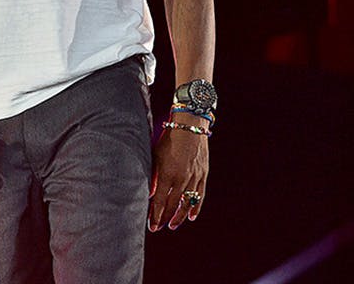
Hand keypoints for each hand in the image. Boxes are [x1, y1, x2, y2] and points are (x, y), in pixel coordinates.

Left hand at [148, 112, 208, 231]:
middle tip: (158, 227)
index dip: (155, 215)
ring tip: (173, 225)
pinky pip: (200, 195)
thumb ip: (153, 175)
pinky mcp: (203, 174)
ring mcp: (194, 177)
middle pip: (173, 205)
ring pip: (187, 203)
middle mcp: (181, 178)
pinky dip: (195, 207)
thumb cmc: (168, 138)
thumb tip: (150, 193)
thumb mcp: (155, 155)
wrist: (190, 125)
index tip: (151, 226)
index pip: (160, 201)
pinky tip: (191, 216)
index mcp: (167, 173)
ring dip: (179, 216)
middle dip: (165, 218)